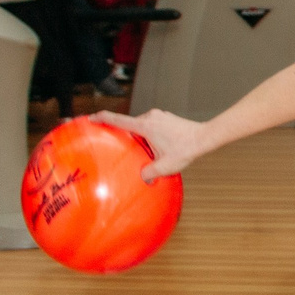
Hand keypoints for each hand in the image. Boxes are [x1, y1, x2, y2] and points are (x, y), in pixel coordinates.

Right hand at [92, 107, 206, 180]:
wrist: (204, 138)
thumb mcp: (165, 166)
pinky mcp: (166, 117)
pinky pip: (152, 126)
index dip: (102, 118)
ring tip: (150, 152)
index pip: (118, 120)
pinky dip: (151, 135)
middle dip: (128, 137)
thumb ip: (149, 173)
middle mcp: (150, 116)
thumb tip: (142, 178)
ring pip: (143, 127)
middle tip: (126, 149)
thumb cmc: (185, 150)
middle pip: (131, 126)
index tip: (90, 117)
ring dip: (142, 138)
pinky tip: (160, 148)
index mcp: (145, 126)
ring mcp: (159, 115)